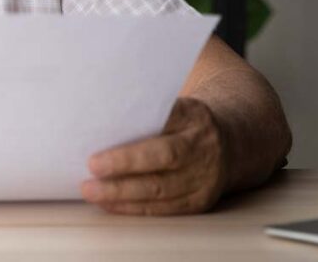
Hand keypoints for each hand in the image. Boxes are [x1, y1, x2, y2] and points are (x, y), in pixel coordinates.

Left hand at [81, 97, 227, 214]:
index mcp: (193, 116)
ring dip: (122, 193)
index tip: (100, 143)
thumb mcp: (172, 108)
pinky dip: (133, 207)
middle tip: (91, 169)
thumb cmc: (181, 124)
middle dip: (124, 165)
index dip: (135, 136)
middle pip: (163, 157)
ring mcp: (204, 177)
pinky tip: (110, 204)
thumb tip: (98, 120)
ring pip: (161, 189)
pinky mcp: (199, 202)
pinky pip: (163, 208)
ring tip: (91, 191)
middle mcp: (202, 146)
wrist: (226, 146)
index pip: (163, 121)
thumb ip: (144, 112)